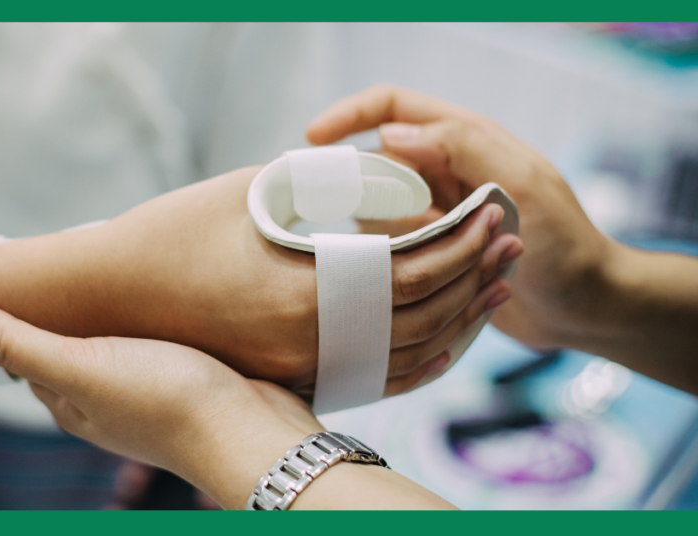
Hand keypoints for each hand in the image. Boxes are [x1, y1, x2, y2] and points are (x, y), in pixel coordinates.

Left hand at [0, 302, 452, 508]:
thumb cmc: (166, 401)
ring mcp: (147, 392)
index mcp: (70, 400)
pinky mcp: (188, 379)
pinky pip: (155, 343)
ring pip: (116, 342)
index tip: (19, 274)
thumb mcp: (80, 365)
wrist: (253, 431)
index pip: (28, 352)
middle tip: (68, 263)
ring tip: (113, 271)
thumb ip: (14, 342)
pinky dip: (149, 319)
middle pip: (72, 345)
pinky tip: (161, 297)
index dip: (20, 313)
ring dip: (112, 312)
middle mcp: (104, 400)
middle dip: (68, 310)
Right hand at [75, 166, 520, 393]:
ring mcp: (297, 364)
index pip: (410, 269)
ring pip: (403, 351)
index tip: (490, 211)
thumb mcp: (246, 192)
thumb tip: (373, 174)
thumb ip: (317, 184)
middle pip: (418, 313)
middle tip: (506, 241)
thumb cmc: (168, 235)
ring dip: (454, 316)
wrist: (109, 297)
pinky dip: (415, 358)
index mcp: (301, 289)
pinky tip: (443, 340)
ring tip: (491, 284)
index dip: (459, 240)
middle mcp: (307, 338)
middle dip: (471, 274)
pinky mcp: (287, 375)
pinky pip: (371, 376)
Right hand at [307, 85, 608, 349]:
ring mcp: (432, 215)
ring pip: (377, 215)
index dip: (348, 116)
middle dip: (374, 197)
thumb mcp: (522, 183)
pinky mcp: (428, 255)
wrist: (584, 308)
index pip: (390, 108)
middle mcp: (441, 173)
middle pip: (375, 168)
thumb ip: (462, 147)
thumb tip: (391, 134)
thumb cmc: (565, 243)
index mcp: (462, 141)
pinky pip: (389, 253)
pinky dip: (399, 267)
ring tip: (439, 261)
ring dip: (396, 240)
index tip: (312, 140)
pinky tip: (434, 283)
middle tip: (403, 230)